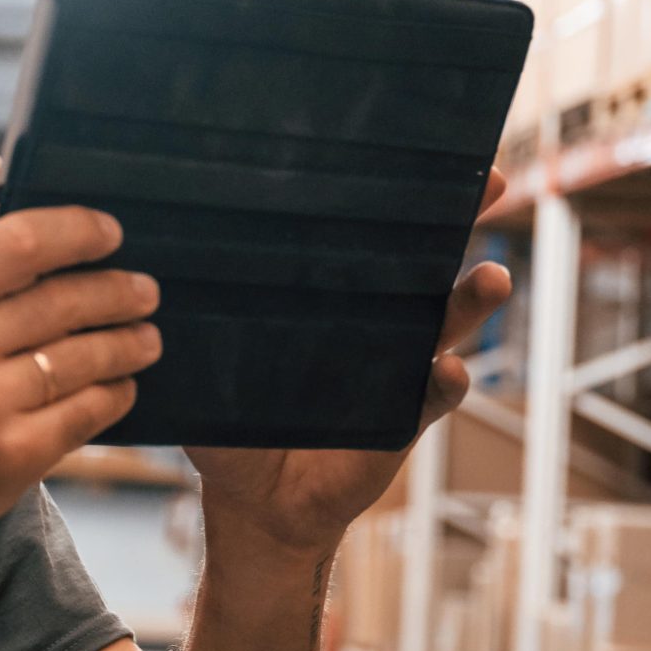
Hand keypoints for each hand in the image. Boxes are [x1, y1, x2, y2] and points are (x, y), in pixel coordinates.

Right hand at [0, 150, 161, 555]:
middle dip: (117, 292)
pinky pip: (87, 411)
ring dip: (127, 343)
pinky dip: (114, 393)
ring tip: (145, 336)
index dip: (77, 231)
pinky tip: (120, 384)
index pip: (19, 243)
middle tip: (144, 289)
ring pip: (84, 358)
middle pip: (62, 301)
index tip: (110, 233)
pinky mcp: (12, 456)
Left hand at [187, 168, 514, 563]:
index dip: (398, 197)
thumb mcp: (208, 366)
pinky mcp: (404, 418)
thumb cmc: (230, 420)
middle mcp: (374, 322)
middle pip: (427, 262)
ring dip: (472, 299)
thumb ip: (195, 325)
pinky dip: (446, 382)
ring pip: (448, 323)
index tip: (426, 154)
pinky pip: (435, 396)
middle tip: (493, 184)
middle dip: (463, 220)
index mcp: (332, 298)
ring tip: (491, 277)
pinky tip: (449, 369)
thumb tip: (157, 274)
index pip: (368, 237)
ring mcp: (397, 368)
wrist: (253, 496)